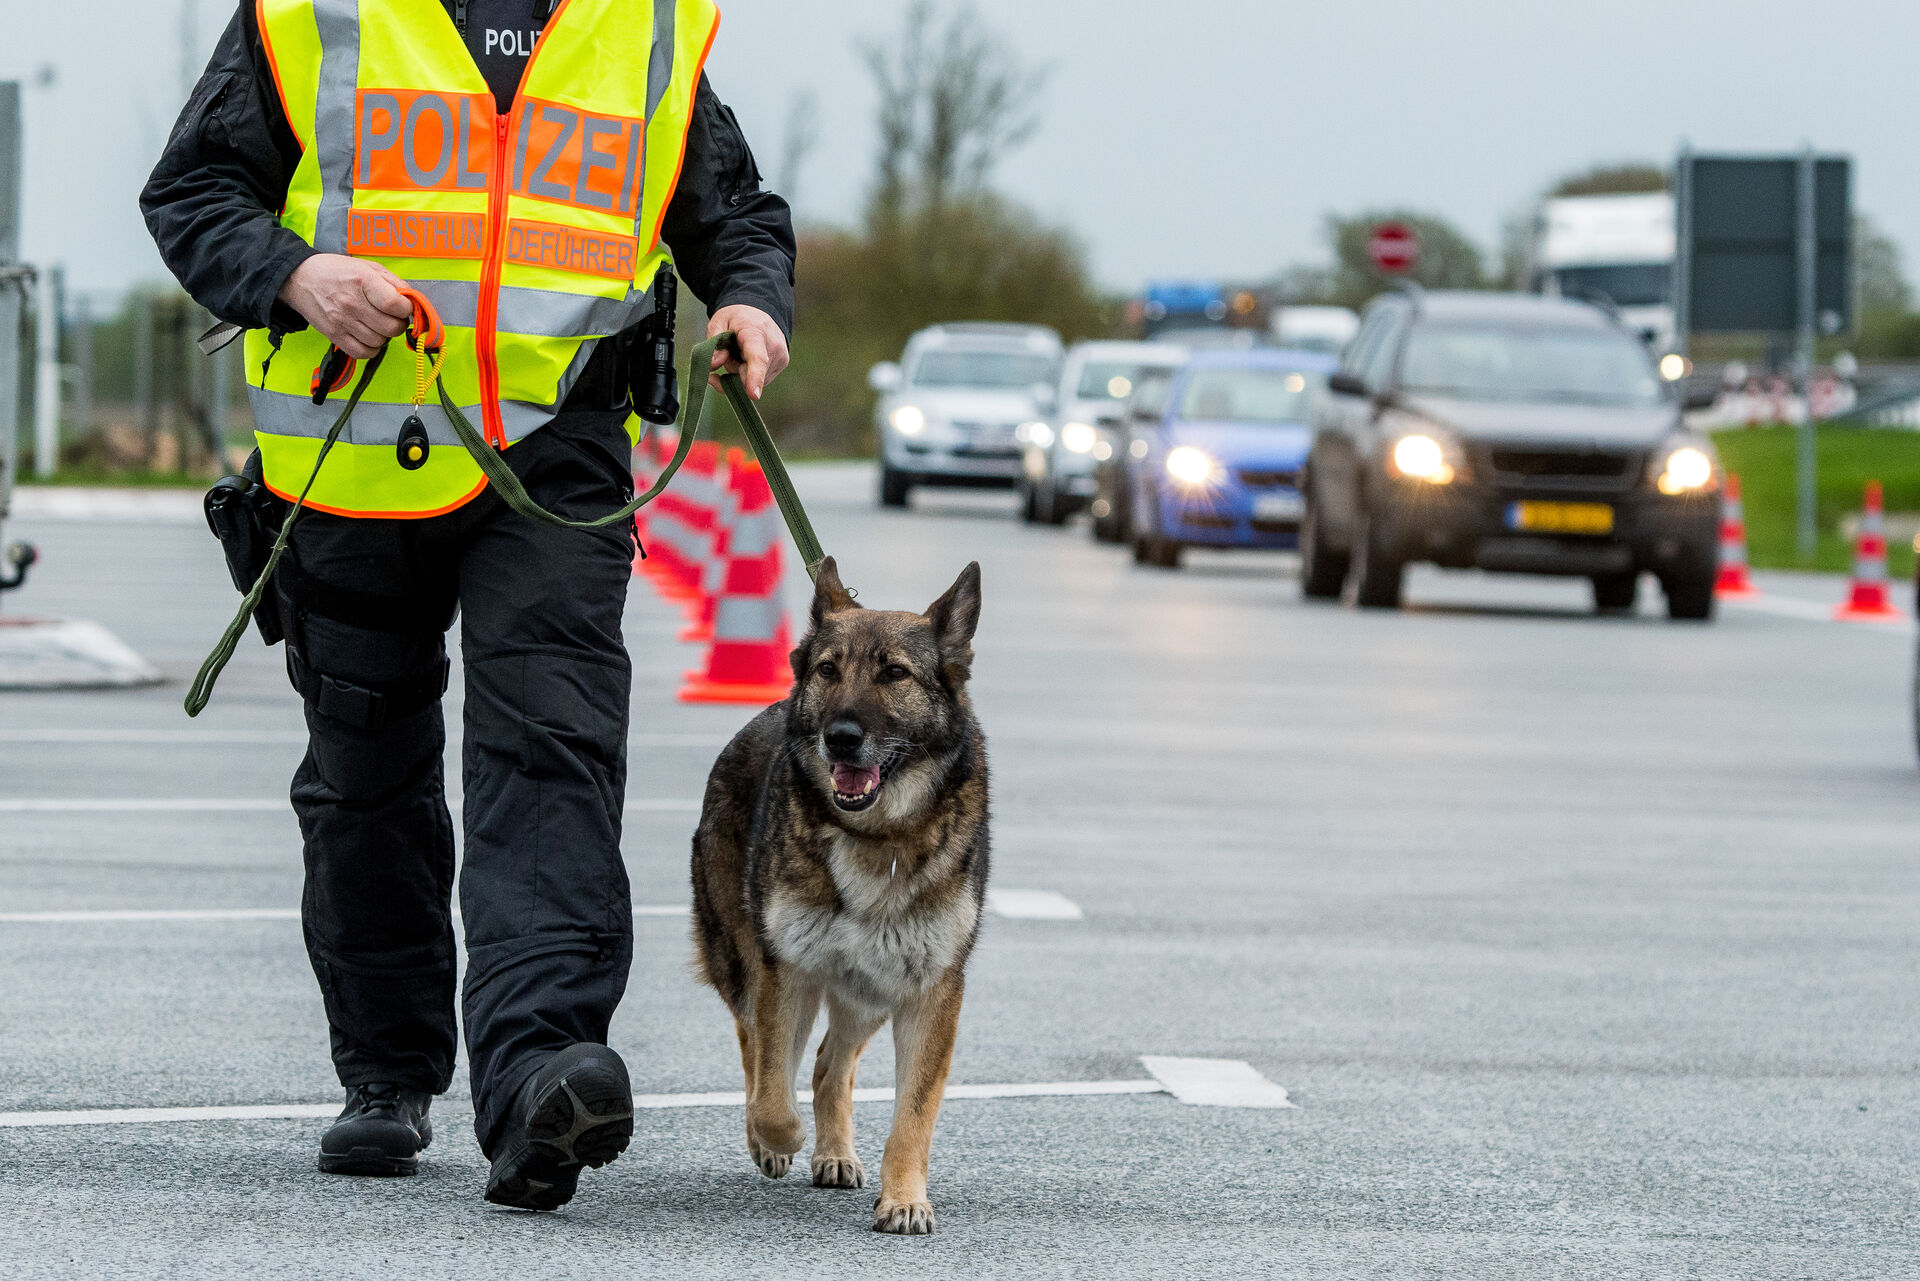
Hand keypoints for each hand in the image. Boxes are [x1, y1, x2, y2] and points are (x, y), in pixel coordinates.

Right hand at [277, 254, 413, 359]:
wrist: (299, 279)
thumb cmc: (337, 271)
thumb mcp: (367, 266)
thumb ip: (393, 282)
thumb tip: (413, 300)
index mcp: (362, 281)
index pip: (395, 305)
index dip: (406, 309)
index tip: (403, 307)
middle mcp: (352, 303)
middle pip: (391, 328)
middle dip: (398, 324)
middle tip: (392, 317)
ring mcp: (342, 322)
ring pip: (379, 342)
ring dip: (384, 336)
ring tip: (377, 324)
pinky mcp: (334, 335)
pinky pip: (363, 353)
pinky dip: (372, 348)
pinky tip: (369, 336)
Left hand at [707, 304, 789, 400]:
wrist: (759, 311)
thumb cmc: (738, 317)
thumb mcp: (718, 322)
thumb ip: (713, 344)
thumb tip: (715, 365)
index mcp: (756, 333)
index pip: (757, 358)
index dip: (754, 377)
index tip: (753, 395)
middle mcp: (774, 348)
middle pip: (747, 375)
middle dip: (732, 368)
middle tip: (727, 351)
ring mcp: (780, 359)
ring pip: (751, 381)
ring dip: (739, 371)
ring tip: (740, 351)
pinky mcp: (780, 366)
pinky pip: (758, 381)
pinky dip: (747, 374)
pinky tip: (747, 358)